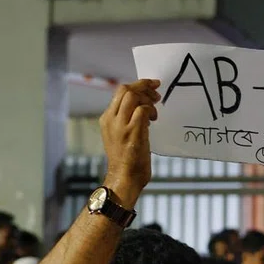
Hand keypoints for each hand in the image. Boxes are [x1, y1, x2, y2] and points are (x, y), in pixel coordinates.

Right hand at [100, 79, 159, 199]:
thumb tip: (142, 106)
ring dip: (148, 99)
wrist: (124, 178)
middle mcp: (111, 119)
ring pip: (132, 96)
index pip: (120, 92)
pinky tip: (154, 121)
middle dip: (144, 87)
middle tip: (156, 94)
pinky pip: (142, 111)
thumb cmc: (126, 160)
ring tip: (155, 110)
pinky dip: (151, 111)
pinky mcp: (132, 132)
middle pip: (125, 89)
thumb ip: (127, 119)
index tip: (151, 85)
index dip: (137, 85)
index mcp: (107, 119)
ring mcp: (120, 126)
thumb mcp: (121, 135)